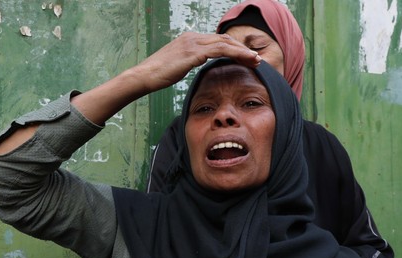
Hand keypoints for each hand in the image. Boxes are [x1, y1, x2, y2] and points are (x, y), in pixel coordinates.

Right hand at [129, 32, 261, 92]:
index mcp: (190, 40)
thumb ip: (190, 63)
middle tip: (257, 59)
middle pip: (224, 40)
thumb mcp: (178, 67)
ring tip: (256, 60)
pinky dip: (235, 54)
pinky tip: (245, 60)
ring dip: (243, 52)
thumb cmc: (159, 75)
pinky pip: (220, 50)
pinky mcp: (193, 51)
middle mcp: (193, 37)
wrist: (145, 76)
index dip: (234, 49)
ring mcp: (193, 42)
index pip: (217, 41)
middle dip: (242, 49)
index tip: (247, 58)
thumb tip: (197, 68)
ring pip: (225, 43)